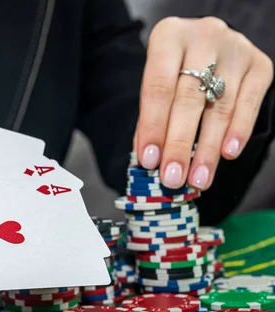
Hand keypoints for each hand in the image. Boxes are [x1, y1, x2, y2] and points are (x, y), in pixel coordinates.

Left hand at [134, 17, 273, 189]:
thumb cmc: (175, 70)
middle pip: (189, 98)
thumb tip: (148, 160)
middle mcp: (203, 36)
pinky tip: (227, 155)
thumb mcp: (156, 86)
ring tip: (198, 179)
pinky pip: (249, 103)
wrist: (208, 46)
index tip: (149, 161)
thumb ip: (150, 119)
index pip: (158, 88)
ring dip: (208, 148)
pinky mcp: (260, 64)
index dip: (153, 127)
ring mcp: (235, 48)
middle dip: (179, 143)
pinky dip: (238, 131)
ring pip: (220, 105)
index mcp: (168, 36)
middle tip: (173, 177)